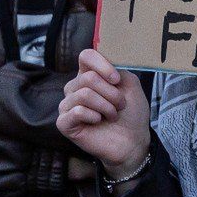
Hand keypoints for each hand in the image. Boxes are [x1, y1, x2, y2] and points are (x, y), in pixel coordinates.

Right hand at [57, 49, 149, 180]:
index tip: (117, 79)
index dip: (102, 65)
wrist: (133, 140)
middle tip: (120, 105)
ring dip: (106, 106)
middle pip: (88, 78)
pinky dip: (94, 116)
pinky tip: (98, 122)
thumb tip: (104, 62)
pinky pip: (76, 111)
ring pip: (84, 94)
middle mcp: (75, 88)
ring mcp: (67, 105)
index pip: (86, 56)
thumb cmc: (131, 113)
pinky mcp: (64, 123)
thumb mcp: (130, 85)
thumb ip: (118, 69)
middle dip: (112, 93)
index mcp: (89, 75)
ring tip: (112, 115)